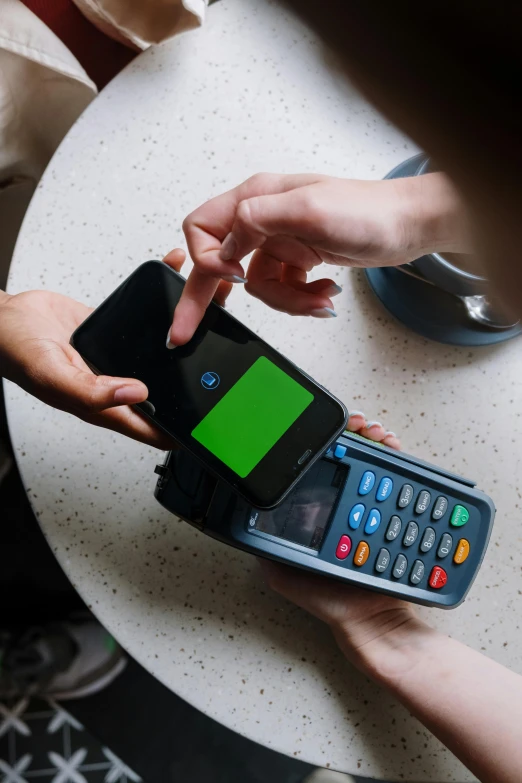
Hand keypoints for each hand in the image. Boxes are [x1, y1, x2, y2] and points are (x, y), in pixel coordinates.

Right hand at [0, 250, 212, 448]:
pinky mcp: (122, 330)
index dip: (187, 429)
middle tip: (227, 346)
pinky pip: (152, 316)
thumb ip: (93, 391)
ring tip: (216, 301)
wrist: (6, 317)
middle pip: (172, 385)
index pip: (159, 428)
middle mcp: (122, 383)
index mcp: (110, 406)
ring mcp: (124, 356)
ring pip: (169, 346)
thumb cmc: (19, 353)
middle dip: (201, 371)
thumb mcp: (54, 375)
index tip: (216, 417)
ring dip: (192, 325)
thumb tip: (138, 394)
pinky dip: (167, 296)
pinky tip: (177, 274)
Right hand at [169, 171, 468, 344]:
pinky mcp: (297, 259)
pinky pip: (282, 291)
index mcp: (256, 198)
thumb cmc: (369, 211)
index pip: (202, 228)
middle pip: (215, 263)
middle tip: (182, 331)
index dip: (207, 258)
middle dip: (202, 299)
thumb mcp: (310, 209)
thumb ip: (257, 220)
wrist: (408, 227)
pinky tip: (324, 293)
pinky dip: (301, 300)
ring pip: (258, 287)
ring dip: (287, 301)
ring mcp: (279, 241)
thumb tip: (223, 249)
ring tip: (318, 298)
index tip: (234, 279)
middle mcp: (262, 219)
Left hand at [260, 411, 423, 678]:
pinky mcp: (392, 514)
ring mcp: (369, 508)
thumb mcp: (286, 576)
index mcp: (317, 512)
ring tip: (380, 434)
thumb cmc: (329, 601)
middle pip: (349, 457)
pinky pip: (396, 482)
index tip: (335, 430)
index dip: (326, 443)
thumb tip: (245, 523)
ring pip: (373, 463)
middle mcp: (342, 505)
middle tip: (364, 426)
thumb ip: (267, 551)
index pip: (318, 466)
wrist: (373, 621)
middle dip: (357, 433)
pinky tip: (395, 448)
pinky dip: (397, 460)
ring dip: (376, 441)